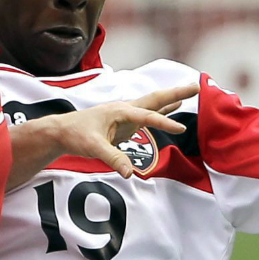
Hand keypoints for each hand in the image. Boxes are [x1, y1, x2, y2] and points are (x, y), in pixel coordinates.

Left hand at [50, 84, 199, 177]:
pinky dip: (163, 110)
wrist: (62, 131)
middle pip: (156, 99)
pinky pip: (149, 114)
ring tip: (191, 92)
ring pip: (154, 105)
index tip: (181, 129)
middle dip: (176, 94)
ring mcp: (127, 115)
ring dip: (172, 100)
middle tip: (196, 86)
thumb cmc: (76, 135)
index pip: (148, 116)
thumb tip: (129, 173)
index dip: (165, 123)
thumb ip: (113, 158)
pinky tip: (172, 109)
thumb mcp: (94, 148)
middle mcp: (126, 109)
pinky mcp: (126, 123)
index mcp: (120, 111)